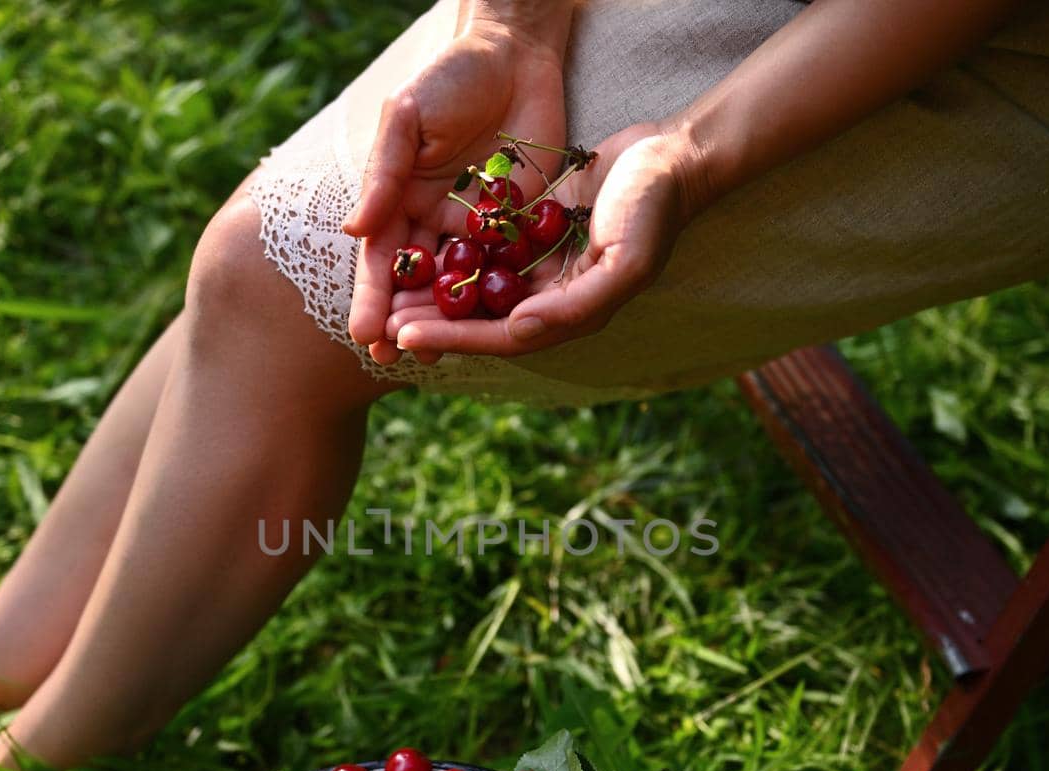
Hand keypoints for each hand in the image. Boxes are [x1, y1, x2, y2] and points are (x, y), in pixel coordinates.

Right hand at [343, 19, 566, 365]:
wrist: (516, 54)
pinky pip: (508, 267)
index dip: (372, 297)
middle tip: (396, 359)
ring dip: (449, 322)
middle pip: (417, 283)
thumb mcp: (409, 117)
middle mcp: (433, 221)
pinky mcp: (519, 223)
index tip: (364, 334)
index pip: (381, 258)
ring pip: (460, 285)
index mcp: (399, 199)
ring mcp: (476, 227)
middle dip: (405, 322)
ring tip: (439, 357)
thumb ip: (385, 172)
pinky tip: (498, 330)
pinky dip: (500, 298)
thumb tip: (354, 231)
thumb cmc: (451, 76)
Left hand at [386, 122, 694, 358]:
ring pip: (476, 288)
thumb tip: (517, 332)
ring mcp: (541, 265)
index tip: (404, 334)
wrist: (671, 155)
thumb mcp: (624, 260)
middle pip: (480, 319)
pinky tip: (415, 249)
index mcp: (571, 313)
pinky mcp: (533, 232)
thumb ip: (575, 305)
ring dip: (435, 292)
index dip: (452, 337)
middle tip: (377, 323)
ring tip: (386, 292)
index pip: (500, 336)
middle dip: (431, 322)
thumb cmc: (654, 208)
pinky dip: (452, 254)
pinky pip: (485, 250)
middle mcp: (551, 297)